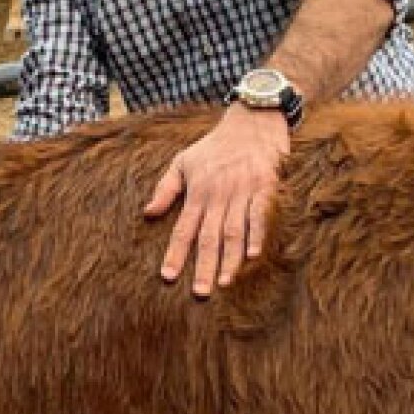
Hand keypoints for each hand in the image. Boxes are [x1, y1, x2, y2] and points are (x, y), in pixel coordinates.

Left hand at [144, 104, 289, 296]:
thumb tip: (147, 213)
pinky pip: (260, 215)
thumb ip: (165, 188)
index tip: (168, 277)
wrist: (252, 121)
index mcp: (198, 192)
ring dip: (229, 259)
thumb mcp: (183, 161)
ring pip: (234, 231)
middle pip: (209, 237)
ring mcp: (243, 192)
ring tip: (224, 283)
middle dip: (204, 266)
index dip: (176, 254)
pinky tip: (253, 256)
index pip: (184, 229)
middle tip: (200, 293)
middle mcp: (219, 195)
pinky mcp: (265, 188)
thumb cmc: (215, 145)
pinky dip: (257, 235)